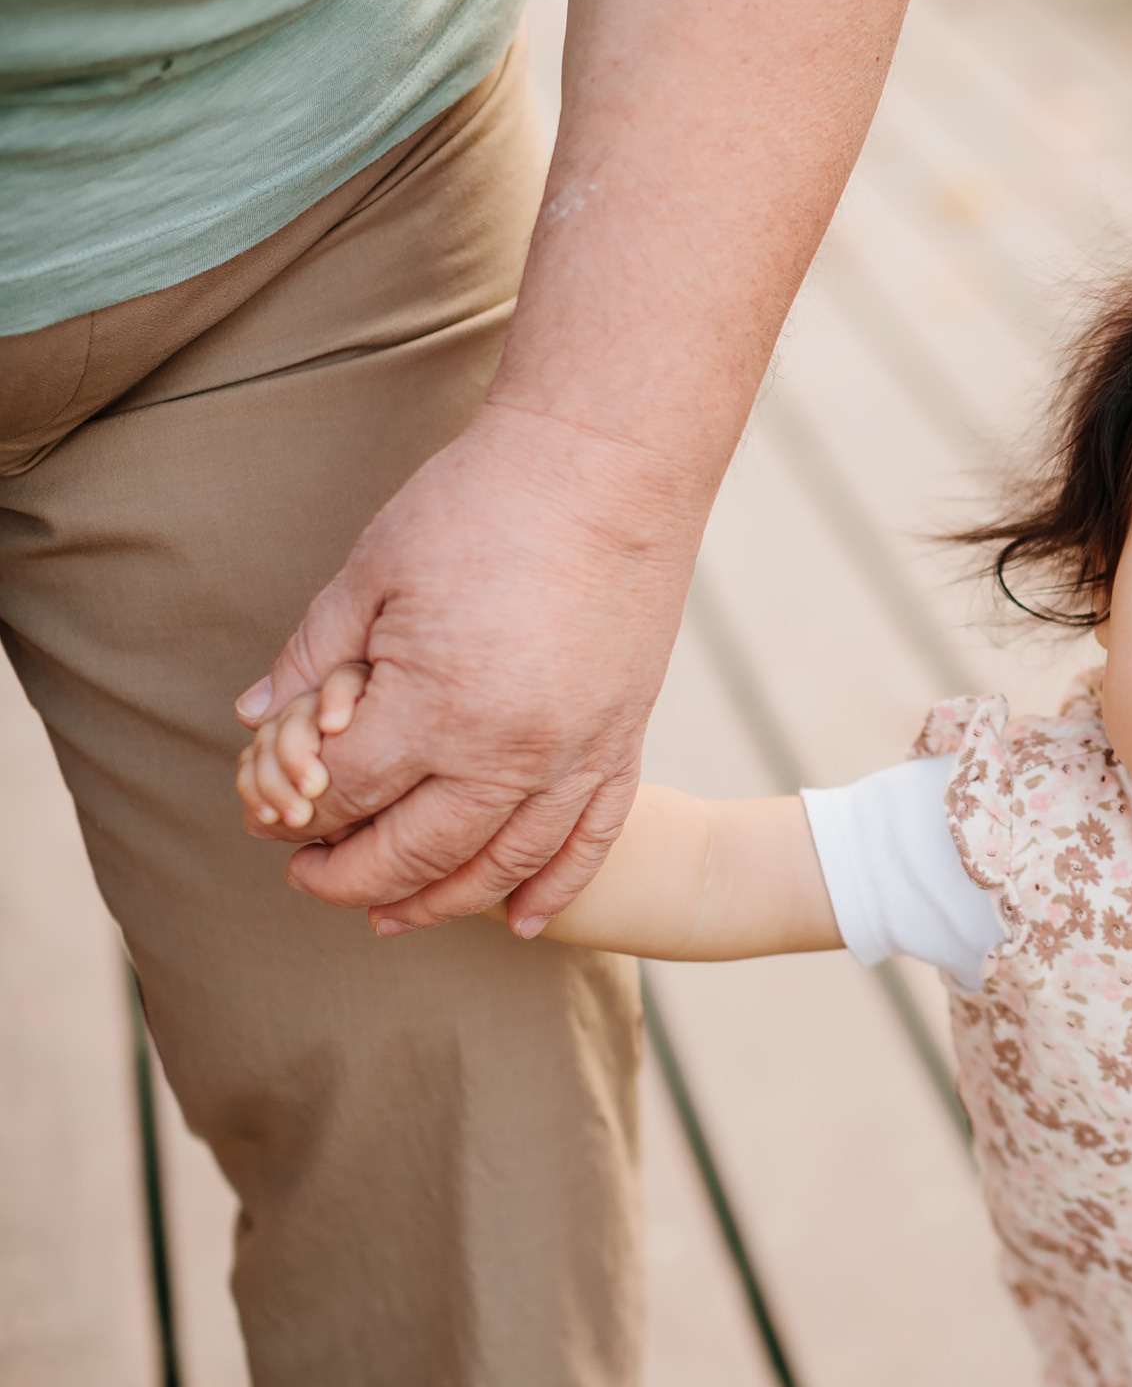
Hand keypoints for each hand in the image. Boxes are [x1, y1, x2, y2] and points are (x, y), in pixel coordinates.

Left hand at [235, 404, 695, 936]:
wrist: (608, 464)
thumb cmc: (481, 504)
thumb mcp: (371, 570)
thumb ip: (313, 655)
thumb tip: (253, 719)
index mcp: (435, 705)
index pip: (346, 794)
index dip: (294, 812)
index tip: (270, 810)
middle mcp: (510, 751)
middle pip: (416, 852)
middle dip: (350, 876)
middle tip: (308, 878)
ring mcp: (577, 752)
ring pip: (502, 865)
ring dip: (440, 902)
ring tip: (391, 918)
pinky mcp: (623, 738)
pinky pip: (592, 839)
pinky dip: (556, 887)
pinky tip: (523, 922)